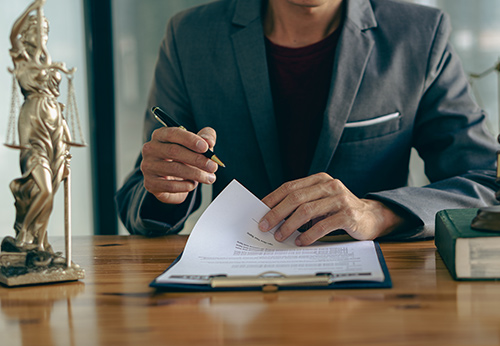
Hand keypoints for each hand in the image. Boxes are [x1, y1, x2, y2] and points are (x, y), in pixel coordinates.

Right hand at [141, 126, 218, 203]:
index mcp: (161, 135)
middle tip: (213, 166)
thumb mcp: (197, 145)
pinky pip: (170, 186)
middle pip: (174, 151)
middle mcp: (151, 149)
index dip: (190, 140)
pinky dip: (186, 186)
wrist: (173, 180)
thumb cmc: (185, 158)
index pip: (173, 133)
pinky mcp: (150, 183)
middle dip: (197, 159)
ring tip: (209, 178)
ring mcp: (148, 166)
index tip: (205, 147)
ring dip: (196, 174)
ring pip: (174, 169)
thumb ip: (205, 138)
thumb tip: (210, 141)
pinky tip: (193, 184)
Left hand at [258, 173, 404, 245]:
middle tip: (265, 226)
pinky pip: (323, 225)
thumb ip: (301, 204)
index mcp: (319, 180)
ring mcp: (340, 199)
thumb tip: (272, 216)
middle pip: (295, 198)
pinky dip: (308, 235)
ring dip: (289, 225)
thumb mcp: (320, 202)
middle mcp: (330, 186)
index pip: (290, 187)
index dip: (272, 199)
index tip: (259, 212)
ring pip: (307, 211)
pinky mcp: (348, 215)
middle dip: (277, 213)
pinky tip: (300, 242)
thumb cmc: (339, 211)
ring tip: (280, 236)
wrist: (371, 217)